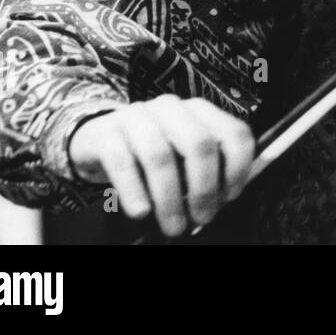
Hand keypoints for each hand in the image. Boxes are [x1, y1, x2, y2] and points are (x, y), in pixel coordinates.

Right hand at [68, 94, 255, 237]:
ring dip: (170, 198)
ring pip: (159, 156)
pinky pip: (122, 162)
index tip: (230, 197)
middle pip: (199, 144)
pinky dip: (134, 191)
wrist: (97, 139)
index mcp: (200, 112)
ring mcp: (137, 118)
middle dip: (205, 188)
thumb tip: (222, 200)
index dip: (238, 168)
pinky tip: (141, 212)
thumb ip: (206, 170)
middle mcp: (172, 109)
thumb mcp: (183, 156)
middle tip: (202, 218)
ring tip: (173, 225)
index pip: (234, 133)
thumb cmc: (150, 153)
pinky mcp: (105, 134)